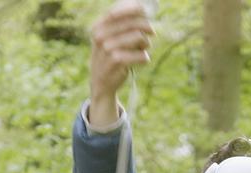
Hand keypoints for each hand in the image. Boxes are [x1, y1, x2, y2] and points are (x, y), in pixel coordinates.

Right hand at [88, 0, 155, 124]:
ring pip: (139, 36)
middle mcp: (101, 35)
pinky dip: (144, 58)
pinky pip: (141, 55)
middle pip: (132, 22)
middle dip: (146, 27)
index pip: (118, 11)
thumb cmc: (110, 57)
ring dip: (145, 44)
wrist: (101, 83)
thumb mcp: (110, 39)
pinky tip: (142, 61)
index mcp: (98, 26)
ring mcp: (108, 48)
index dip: (135, 9)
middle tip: (152, 33)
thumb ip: (122, 25)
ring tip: (143, 50)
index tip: (145, 13)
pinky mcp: (117, 61)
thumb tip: (142, 11)